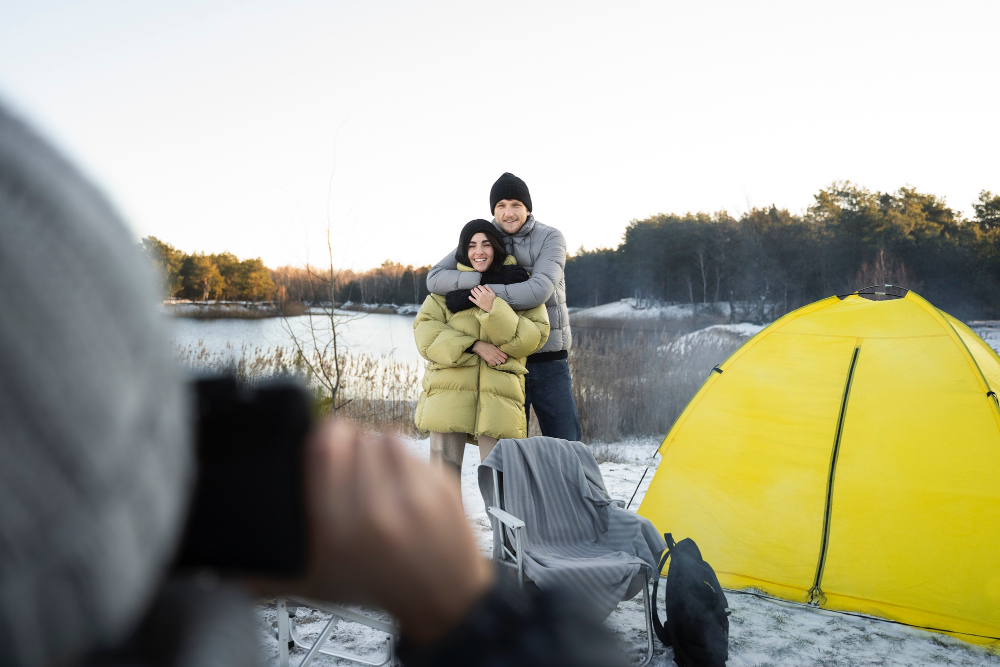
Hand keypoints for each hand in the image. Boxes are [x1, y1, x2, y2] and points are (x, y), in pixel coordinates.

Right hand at [262, 421, 494, 644]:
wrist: (442, 598)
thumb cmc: (376, 585)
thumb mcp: (313, 584)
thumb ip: (266, 573)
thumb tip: (225, 567)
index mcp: (337, 527)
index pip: (323, 445)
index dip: (322, 436)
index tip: (323, 443)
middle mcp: (374, 508)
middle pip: (354, 437)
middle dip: (350, 449)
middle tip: (352, 472)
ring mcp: (413, 494)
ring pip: (383, 437)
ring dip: (378, 450)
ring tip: (377, 477)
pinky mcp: (440, 484)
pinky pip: (413, 449)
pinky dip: (405, 459)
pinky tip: (402, 485)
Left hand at [468, 285, 496, 311]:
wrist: (493, 307)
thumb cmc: (493, 300)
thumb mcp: (493, 293)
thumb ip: (489, 289)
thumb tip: (485, 285)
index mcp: (485, 292)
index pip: (480, 287)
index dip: (479, 286)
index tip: (478, 286)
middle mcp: (481, 295)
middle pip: (476, 290)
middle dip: (475, 288)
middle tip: (474, 288)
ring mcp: (479, 299)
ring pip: (474, 294)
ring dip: (472, 291)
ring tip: (471, 290)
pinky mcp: (478, 303)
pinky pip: (473, 300)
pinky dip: (470, 298)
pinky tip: (469, 297)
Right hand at [472, 341, 507, 365]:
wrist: (479, 347)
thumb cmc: (486, 346)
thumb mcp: (494, 346)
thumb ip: (498, 349)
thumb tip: (502, 352)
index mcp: (498, 350)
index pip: (505, 356)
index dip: (505, 358)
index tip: (503, 357)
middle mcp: (496, 354)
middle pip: (503, 361)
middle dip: (502, 361)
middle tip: (500, 360)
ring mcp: (492, 358)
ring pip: (499, 363)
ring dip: (498, 362)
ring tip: (496, 361)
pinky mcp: (489, 360)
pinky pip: (494, 364)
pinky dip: (494, 363)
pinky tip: (493, 361)